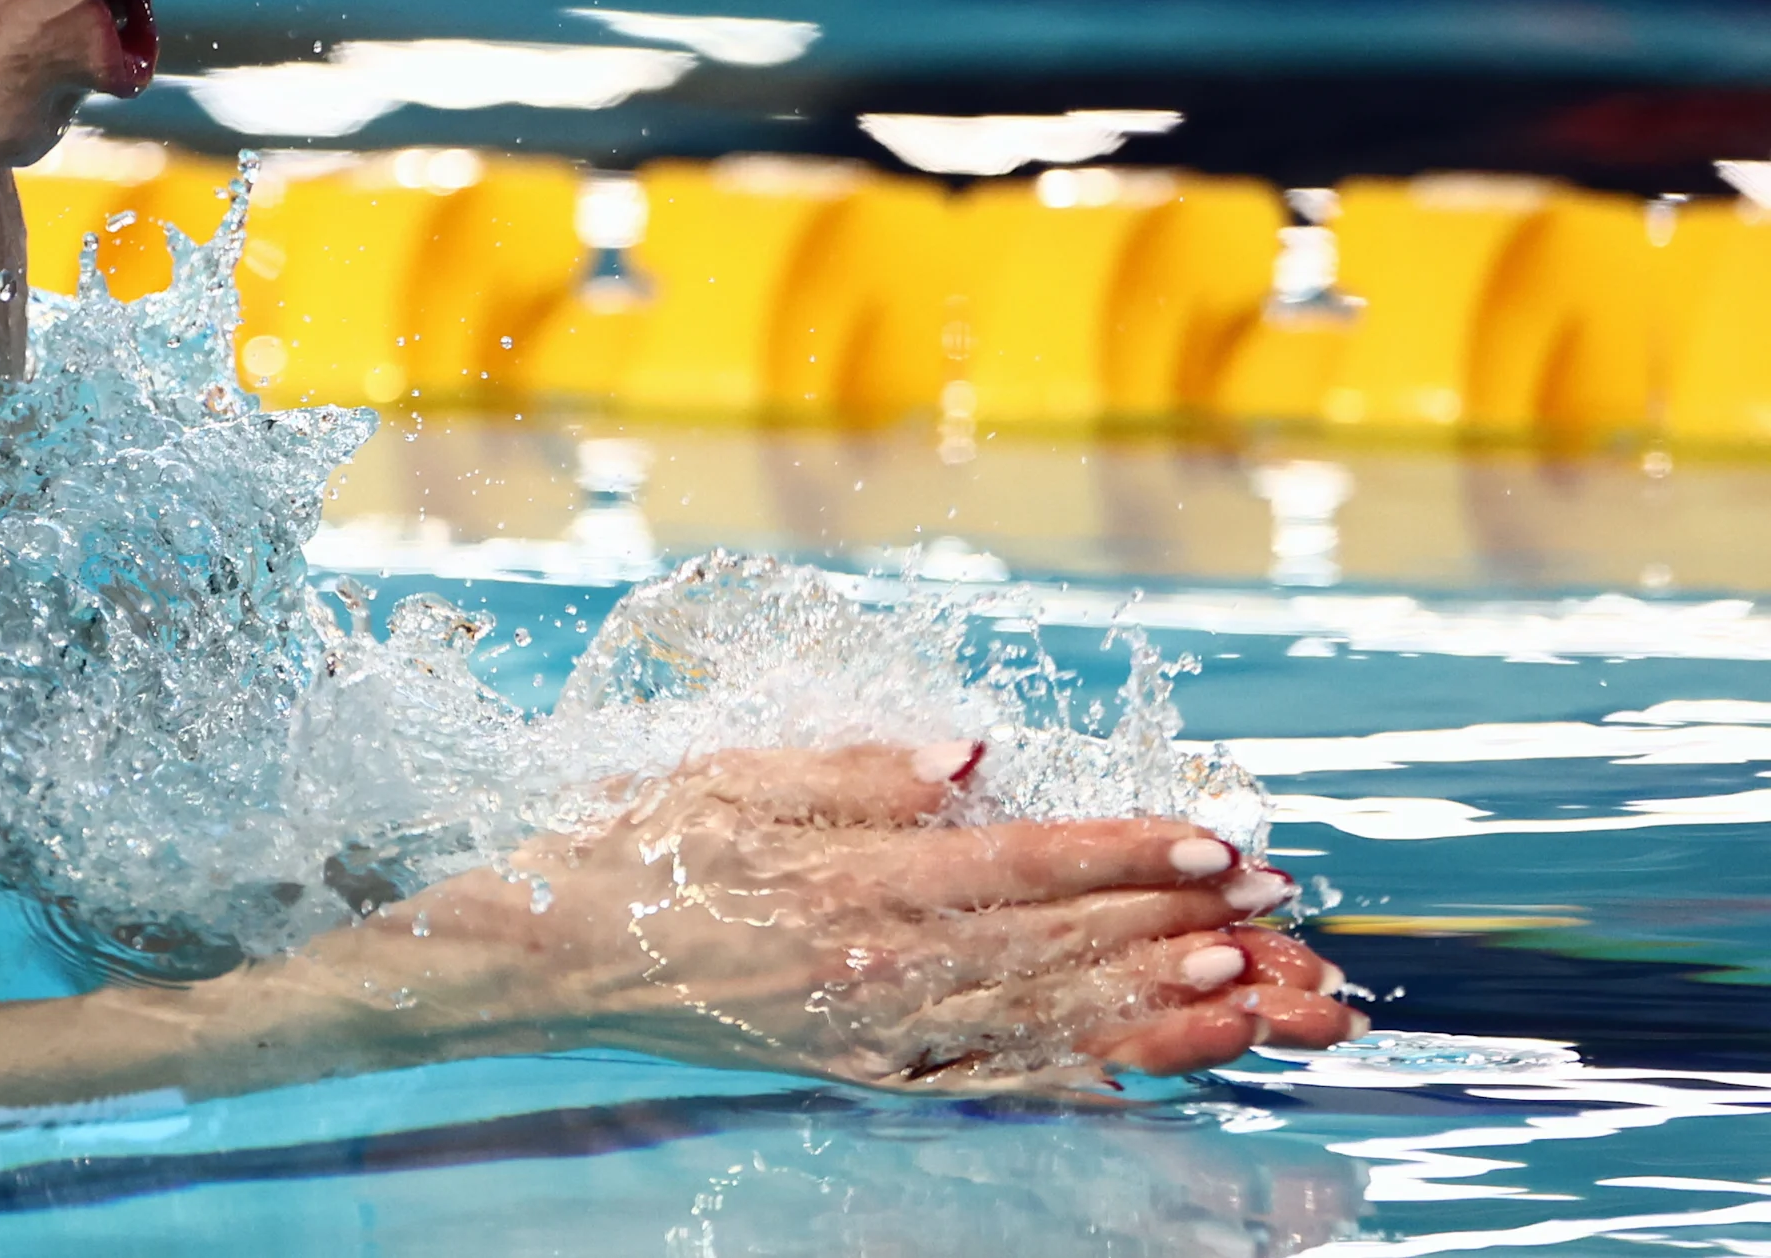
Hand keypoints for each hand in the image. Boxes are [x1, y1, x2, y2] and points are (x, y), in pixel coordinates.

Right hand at [288, 742, 1357, 1092]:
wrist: (552, 956)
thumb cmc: (637, 845)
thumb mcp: (734, 772)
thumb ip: (859, 768)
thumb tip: (974, 756)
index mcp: (849, 879)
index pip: (1019, 862)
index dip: (1126, 850)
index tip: (1219, 840)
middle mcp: (875, 965)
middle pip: (1056, 946)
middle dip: (1178, 929)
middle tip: (1282, 919)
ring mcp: (877, 1032)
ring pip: (1043, 1019)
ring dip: (1157, 1008)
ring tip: (1256, 995)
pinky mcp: (869, 1071)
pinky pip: (993, 1076)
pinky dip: (1081, 1072)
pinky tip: (1153, 1064)